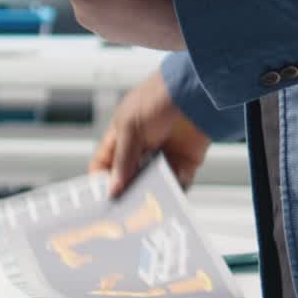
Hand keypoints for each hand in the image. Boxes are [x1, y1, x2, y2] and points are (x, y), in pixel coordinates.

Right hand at [90, 70, 211, 196]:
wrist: (196, 89)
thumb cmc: (160, 95)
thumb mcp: (131, 125)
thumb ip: (122, 159)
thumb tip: (113, 188)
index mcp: (123, 135)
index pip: (104, 164)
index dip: (101, 181)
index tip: (101, 200)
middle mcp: (142, 148)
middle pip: (129, 180)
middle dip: (127, 193)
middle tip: (125, 208)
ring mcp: (164, 156)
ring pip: (153, 185)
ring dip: (151, 193)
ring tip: (148, 201)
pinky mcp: (185, 162)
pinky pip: (177, 184)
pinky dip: (174, 189)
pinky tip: (170, 189)